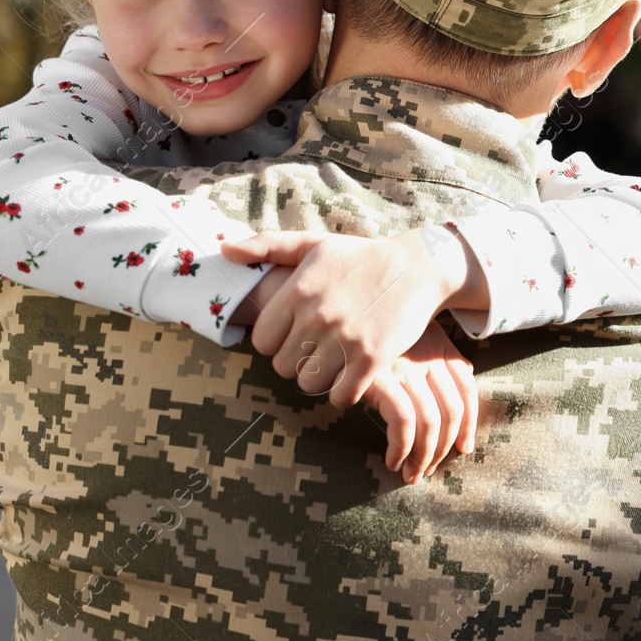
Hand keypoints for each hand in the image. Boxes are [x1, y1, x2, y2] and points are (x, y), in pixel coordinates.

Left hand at [221, 227, 476, 407]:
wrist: (416, 267)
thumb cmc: (360, 257)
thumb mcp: (313, 244)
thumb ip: (267, 246)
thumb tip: (223, 249)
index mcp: (299, 290)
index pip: (261, 341)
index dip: (275, 341)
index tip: (295, 333)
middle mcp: (318, 315)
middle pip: (282, 367)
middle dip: (297, 360)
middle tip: (317, 347)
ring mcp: (346, 338)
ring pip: (309, 384)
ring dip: (320, 378)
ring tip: (334, 360)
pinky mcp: (373, 358)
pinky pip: (341, 396)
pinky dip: (345, 391)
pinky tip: (353, 373)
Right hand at [362, 322, 477, 482]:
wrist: (333, 328)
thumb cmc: (371, 338)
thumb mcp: (408, 338)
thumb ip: (435, 357)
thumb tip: (462, 386)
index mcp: (438, 345)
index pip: (467, 388)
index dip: (469, 424)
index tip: (463, 448)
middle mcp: (425, 354)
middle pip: (452, 410)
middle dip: (443, 448)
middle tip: (429, 470)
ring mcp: (404, 367)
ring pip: (430, 422)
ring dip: (423, 456)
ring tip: (411, 474)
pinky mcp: (379, 379)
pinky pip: (403, 422)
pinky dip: (401, 448)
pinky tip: (392, 460)